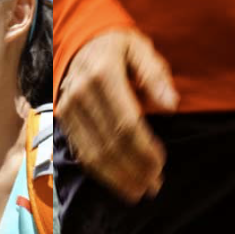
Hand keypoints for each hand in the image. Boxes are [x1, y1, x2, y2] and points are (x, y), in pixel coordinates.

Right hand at [56, 28, 177, 202]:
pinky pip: (81, 153)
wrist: (80, 41)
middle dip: (133, 170)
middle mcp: (81, 93)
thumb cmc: (118, 47)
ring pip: (93, 154)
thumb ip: (156, 76)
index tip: (161, 165)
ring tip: (138, 192)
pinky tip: (118, 183)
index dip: (144, 149)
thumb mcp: (141, 49)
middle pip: (110, 143)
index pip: (126, 123)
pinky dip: (100, 173)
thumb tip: (171, 106)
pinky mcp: (63, 120)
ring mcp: (68, 109)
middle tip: (154, 187)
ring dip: (117, 178)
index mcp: (103, 75)